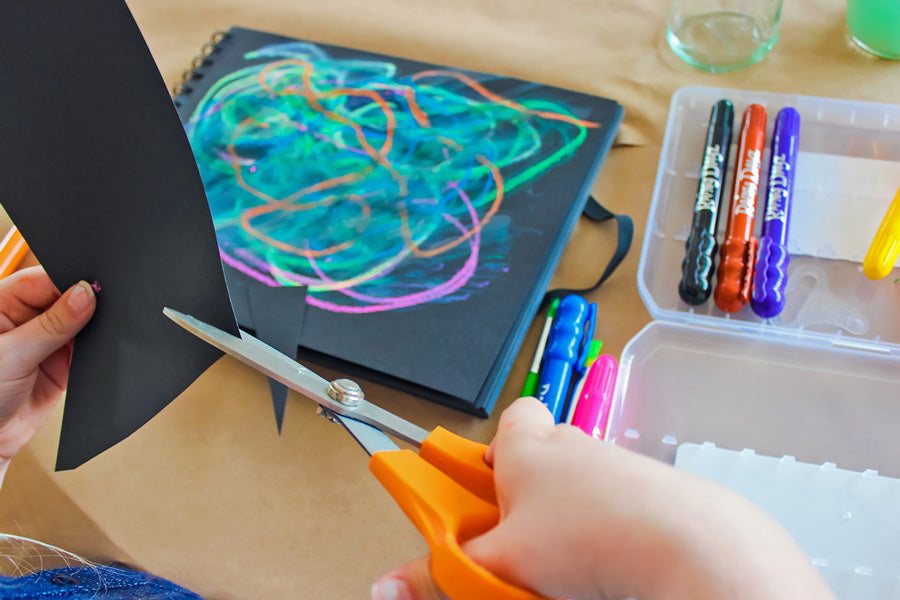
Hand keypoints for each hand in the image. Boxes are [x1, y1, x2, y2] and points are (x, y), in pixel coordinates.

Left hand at [0, 267, 95, 483]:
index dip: (71, 280)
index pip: (44, 280)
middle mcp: (24, 320)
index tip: (97, 285)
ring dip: (93, 330)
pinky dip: (98, 351)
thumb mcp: (13, 355)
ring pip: (80, 325)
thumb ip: (53, 324)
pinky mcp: (61, 365)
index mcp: (2, 305)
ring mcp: (45, 342)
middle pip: (66, 300)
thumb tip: (86, 294)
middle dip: (87, 304)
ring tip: (99, 336)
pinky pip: (87, 351)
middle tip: (107, 309)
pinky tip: (100, 353)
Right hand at [371, 397, 834, 599]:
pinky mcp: (657, 493)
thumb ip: (440, 575)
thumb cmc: (586, 536)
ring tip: (563, 563)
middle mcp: (576, 445)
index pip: (511, 419)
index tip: (487, 484)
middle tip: (517, 541)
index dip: (497, 447)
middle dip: (528, 495)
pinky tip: (606, 565)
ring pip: (583, 483)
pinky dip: (608, 528)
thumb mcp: (499, 564)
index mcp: (529, 447)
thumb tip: (384, 588)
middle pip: (545, 455)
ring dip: (569, 515)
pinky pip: (620, 504)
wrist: (687, 545)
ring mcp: (620, 465)